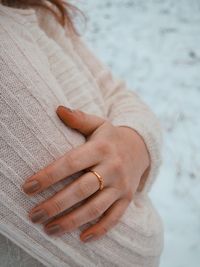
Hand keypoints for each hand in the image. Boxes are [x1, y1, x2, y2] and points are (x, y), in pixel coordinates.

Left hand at [22, 106, 149, 242]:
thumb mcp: (98, 124)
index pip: (71, 163)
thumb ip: (79, 118)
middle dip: (55, 204)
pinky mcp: (127, 198)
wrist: (140, 148)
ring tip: (49, 229)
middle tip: (34, 215)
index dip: (49, 175)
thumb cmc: (111, 138)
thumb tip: (57, 109)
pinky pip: (114, 217)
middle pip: (81, 190)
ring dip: (71, 221)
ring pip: (95, 208)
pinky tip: (82, 238)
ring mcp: (121, 185)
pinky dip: (99, 230)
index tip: (28, 187)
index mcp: (101, 148)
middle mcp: (112, 167)